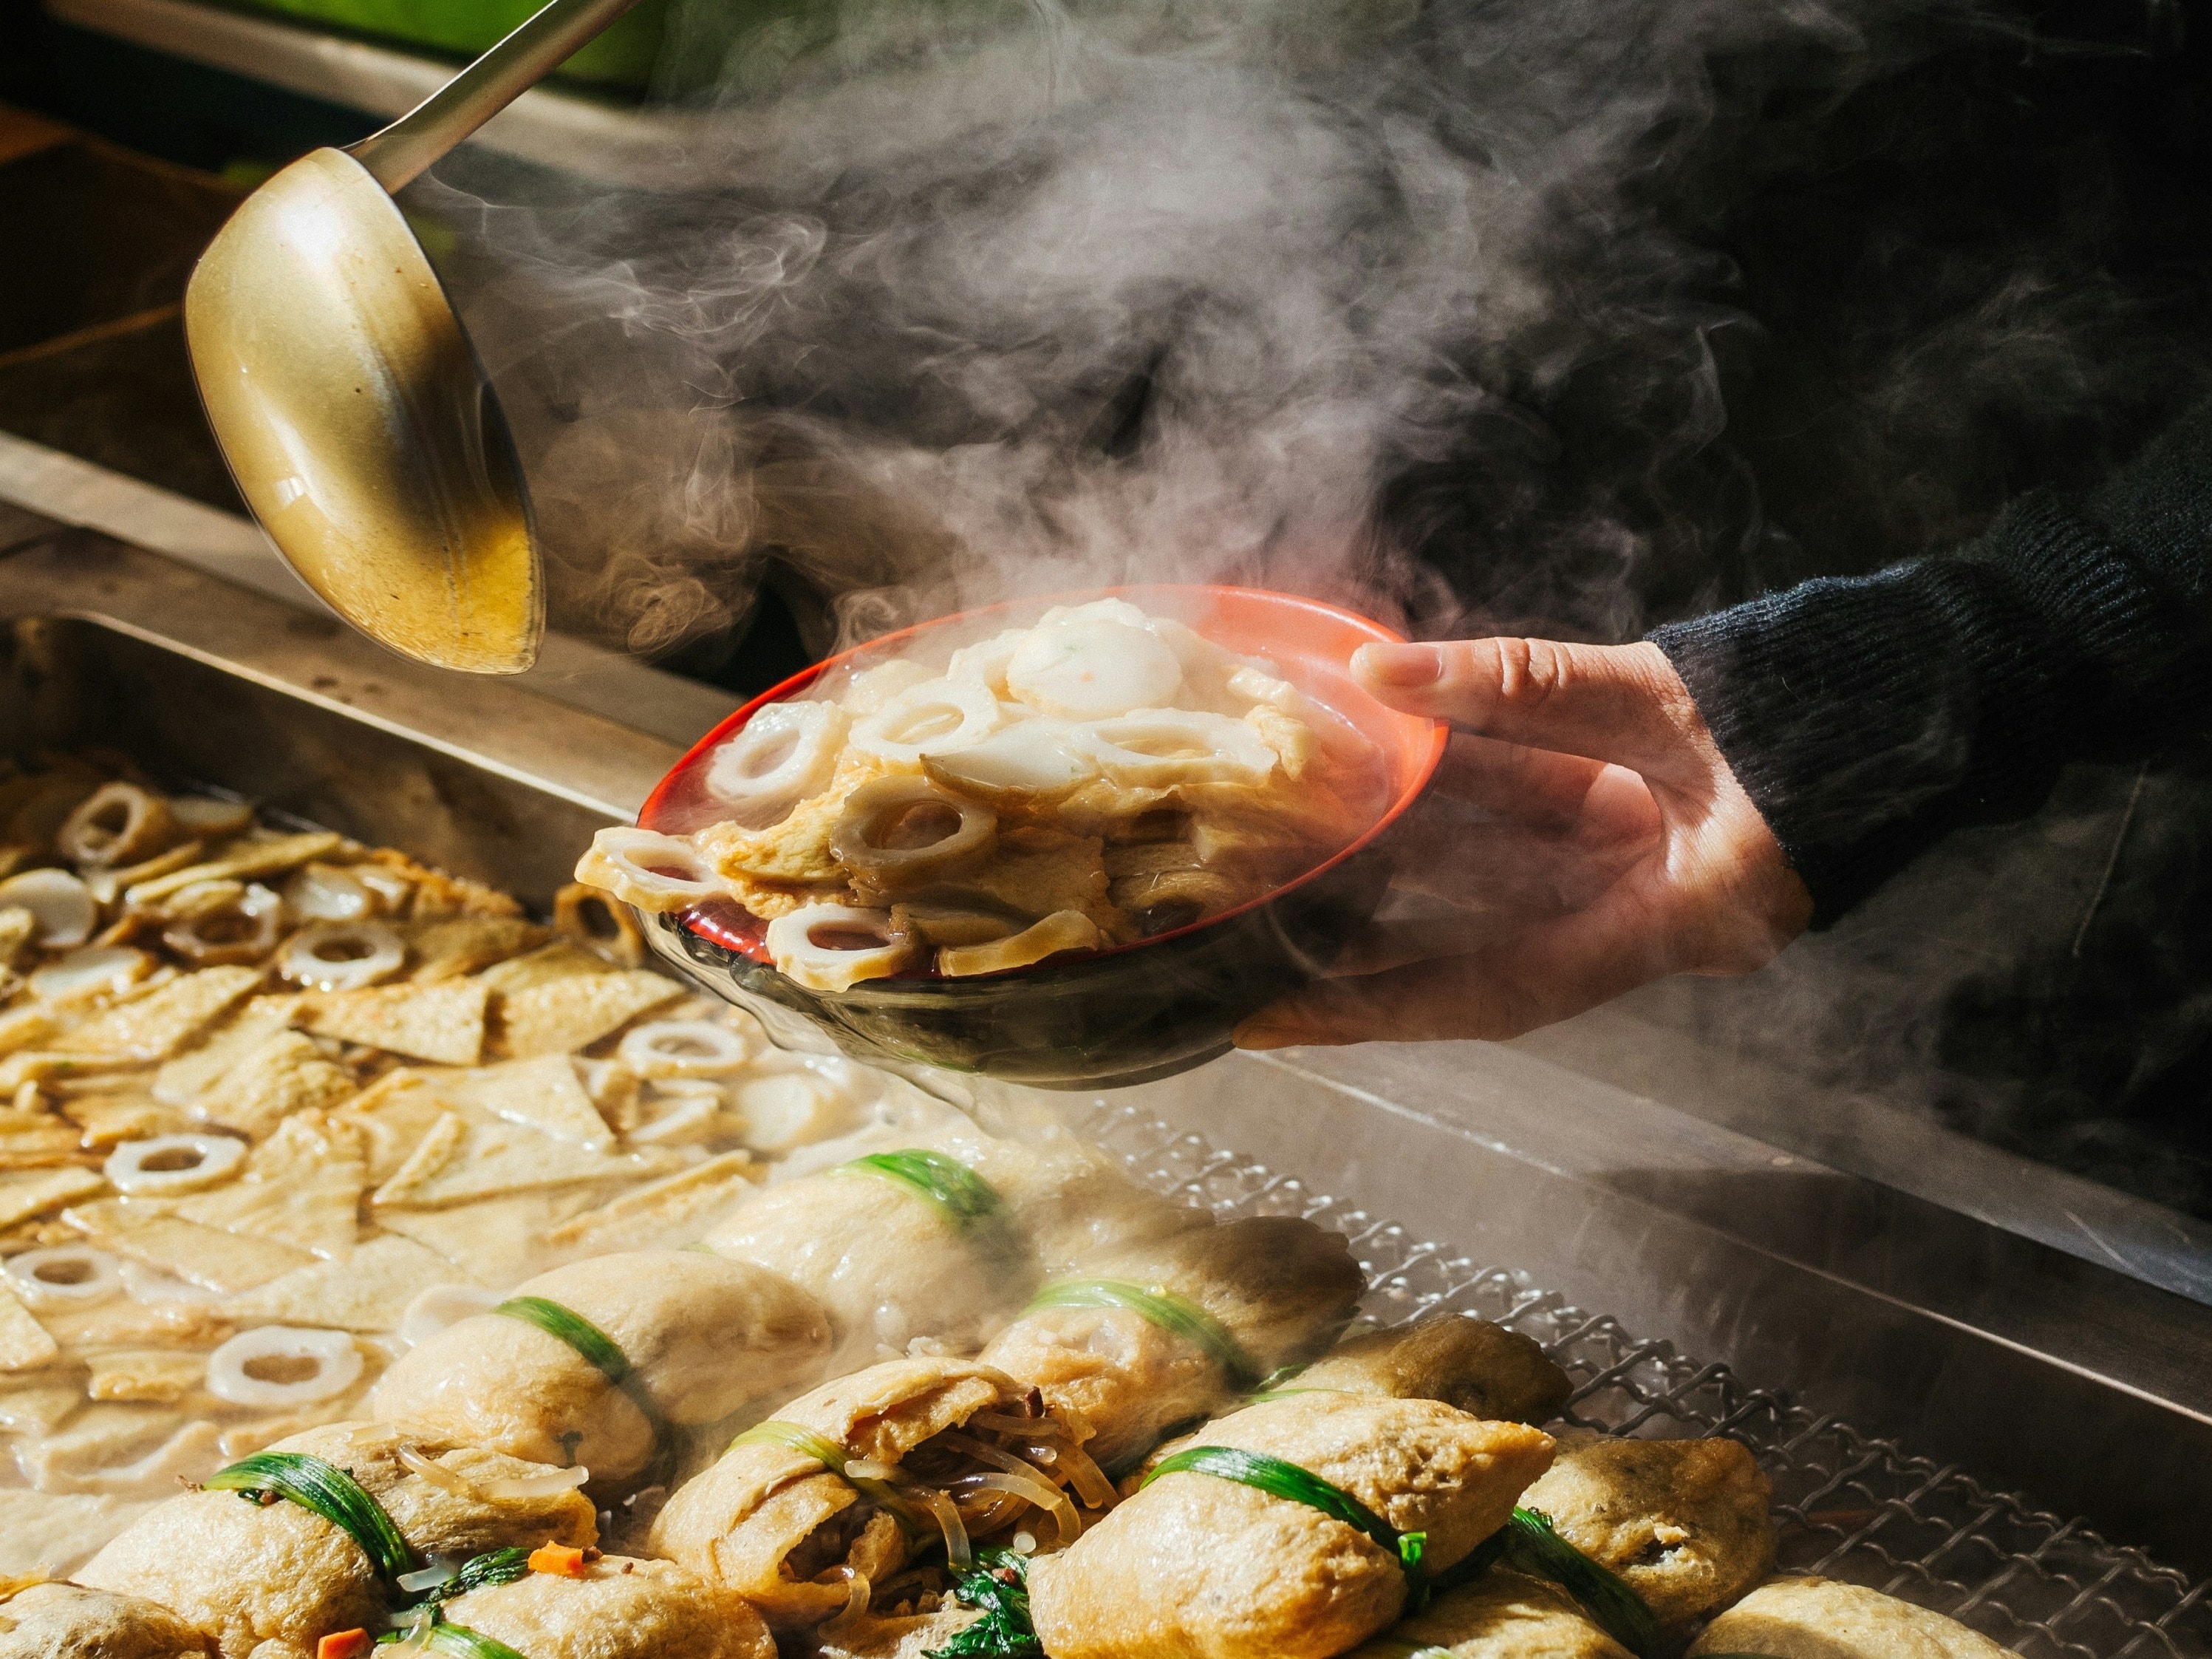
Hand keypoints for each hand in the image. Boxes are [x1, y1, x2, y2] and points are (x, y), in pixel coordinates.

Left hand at [1233, 638, 1812, 1047]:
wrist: (1926, 693)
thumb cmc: (1819, 702)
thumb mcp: (1665, 693)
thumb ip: (1525, 684)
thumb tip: (1383, 673)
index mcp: (1668, 922)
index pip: (1493, 990)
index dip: (1377, 1011)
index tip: (1277, 1020)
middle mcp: (1644, 926)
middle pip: (1474, 965)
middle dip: (1360, 968)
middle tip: (1243, 962)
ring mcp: (1641, 886)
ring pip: (1493, 903)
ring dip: (1395, 895)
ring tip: (1278, 889)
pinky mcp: (1640, 839)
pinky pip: (1530, 848)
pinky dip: (1456, 830)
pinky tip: (1378, 801)